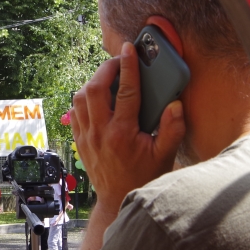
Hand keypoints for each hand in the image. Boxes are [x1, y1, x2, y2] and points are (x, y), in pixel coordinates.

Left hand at [71, 41, 184, 215]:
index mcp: (123, 133)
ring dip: (92, 82)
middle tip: (118, 61)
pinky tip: (96, 96)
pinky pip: (74, 112)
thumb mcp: (164, 155)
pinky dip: (83, 99)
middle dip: (105, 68)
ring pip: (80, 98)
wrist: (117, 200)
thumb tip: (175, 104)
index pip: (126, 91)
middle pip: (95, 89)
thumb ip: (172, 128)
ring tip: (107, 77)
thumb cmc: (143, 177)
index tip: (129, 49)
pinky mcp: (80, 140)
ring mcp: (87, 136)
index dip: (128, 67)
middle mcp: (101, 132)